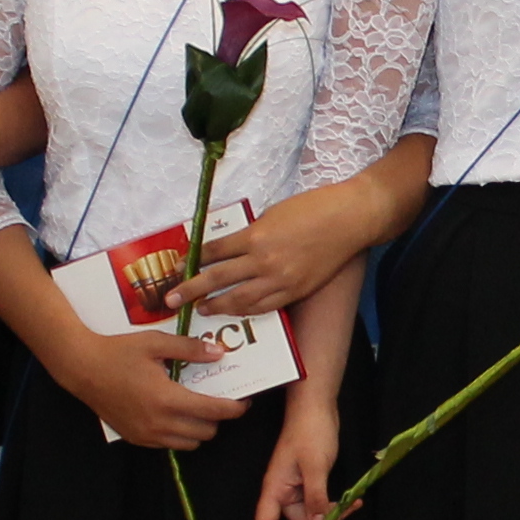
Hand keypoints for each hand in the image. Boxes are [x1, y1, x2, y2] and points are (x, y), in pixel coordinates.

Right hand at [53, 323, 244, 450]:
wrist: (81, 368)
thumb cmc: (118, 352)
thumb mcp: (156, 343)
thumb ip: (190, 349)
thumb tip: (218, 353)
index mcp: (167, 399)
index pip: (214, 412)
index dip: (235, 408)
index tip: (244, 402)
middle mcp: (159, 423)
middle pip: (206, 432)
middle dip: (217, 417)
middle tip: (218, 400)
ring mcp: (146, 435)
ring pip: (189, 443)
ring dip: (199, 428)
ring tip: (196, 407)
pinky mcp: (135, 438)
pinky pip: (169, 444)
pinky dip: (179, 434)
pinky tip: (175, 414)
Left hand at [173, 182, 366, 321]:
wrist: (349, 220)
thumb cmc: (313, 208)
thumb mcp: (273, 214)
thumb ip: (252, 233)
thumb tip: (232, 247)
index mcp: (255, 235)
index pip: (213, 251)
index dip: (192, 260)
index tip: (178, 267)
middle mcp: (263, 260)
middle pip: (217, 278)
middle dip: (190, 290)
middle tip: (171, 300)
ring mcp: (280, 279)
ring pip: (239, 299)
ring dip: (217, 305)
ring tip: (202, 309)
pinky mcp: (295, 290)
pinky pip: (264, 305)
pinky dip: (245, 310)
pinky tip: (234, 311)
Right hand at [253, 385, 344, 519]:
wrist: (317, 407)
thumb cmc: (310, 431)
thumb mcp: (315, 465)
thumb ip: (315, 496)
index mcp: (275, 488)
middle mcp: (284, 490)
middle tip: (345, 513)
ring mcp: (297, 486)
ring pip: (312, 512)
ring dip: (331, 512)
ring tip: (353, 504)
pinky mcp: (311, 480)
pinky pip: (320, 500)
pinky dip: (334, 503)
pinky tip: (352, 499)